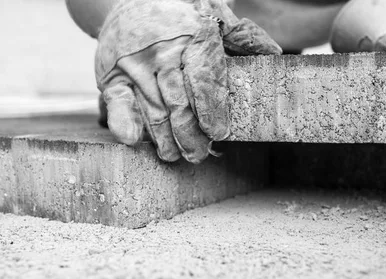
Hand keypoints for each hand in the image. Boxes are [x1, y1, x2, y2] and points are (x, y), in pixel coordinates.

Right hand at [95, 0, 281, 162]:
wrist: (130, 0)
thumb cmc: (180, 14)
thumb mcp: (214, 14)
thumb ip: (242, 36)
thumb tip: (273, 55)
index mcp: (192, 35)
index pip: (203, 77)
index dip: (210, 108)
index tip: (218, 132)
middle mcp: (162, 50)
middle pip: (178, 100)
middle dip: (189, 132)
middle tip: (199, 154)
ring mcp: (135, 63)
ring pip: (153, 106)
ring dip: (164, 137)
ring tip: (175, 155)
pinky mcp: (112, 74)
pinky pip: (118, 100)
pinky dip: (123, 121)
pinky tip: (132, 139)